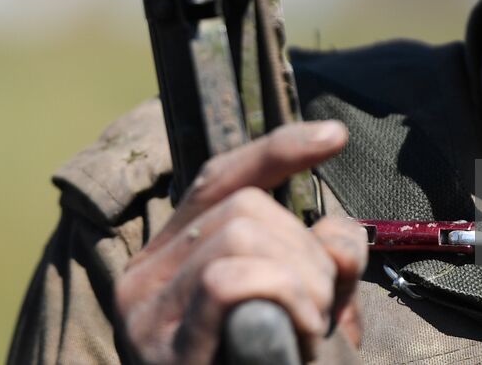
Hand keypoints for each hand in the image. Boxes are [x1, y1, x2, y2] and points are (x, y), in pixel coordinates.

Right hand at [115, 120, 365, 364]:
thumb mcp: (303, 312)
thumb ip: (319, 263)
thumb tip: (338, 232)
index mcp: (171, 262)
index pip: (217, 179)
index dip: (277, 150)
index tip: (335, 137)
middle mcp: (143, 279)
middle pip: (244, 206)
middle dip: (305, 246)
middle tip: (324, 305)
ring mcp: (144, 314)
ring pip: (240, 233)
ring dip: (302, 274)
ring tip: (313, 324)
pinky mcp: (160, 347)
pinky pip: (228, 279)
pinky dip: (281, 292)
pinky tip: (302, 330)